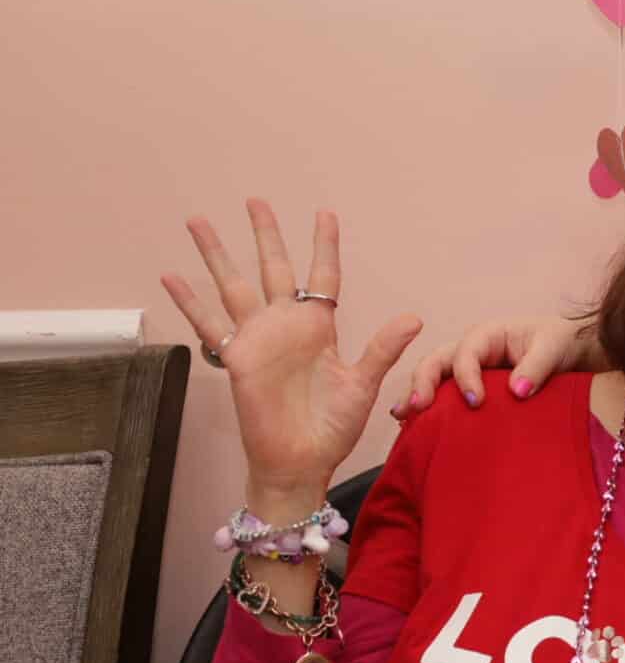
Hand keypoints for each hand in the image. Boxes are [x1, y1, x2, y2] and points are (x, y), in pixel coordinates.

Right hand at [161, 200, 421, 498]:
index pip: (323, 276)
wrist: (302, 462)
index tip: (324, 213)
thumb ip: (383, 349)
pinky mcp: (236, 359)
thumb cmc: (333, 428)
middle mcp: (286, 327)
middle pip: (273, 269)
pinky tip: (171, 276)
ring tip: (198, 221)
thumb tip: (415, 317)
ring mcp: (258, 340)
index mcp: (320, 329)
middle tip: (255, 200)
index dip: (323, 245)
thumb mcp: (363, 385)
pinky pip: (208, 323)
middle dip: (265, 236)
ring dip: (215, 254)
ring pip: (233, 285)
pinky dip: (188, 301)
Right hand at [396, 312, 591, 416]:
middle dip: (424, 383)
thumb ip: (536, 367)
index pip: (467, 353)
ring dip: (416, 396)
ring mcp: (466, 369)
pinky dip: (429, 410)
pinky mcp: (470, 388)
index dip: (466, 376)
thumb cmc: (559, 342)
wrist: (569, 351)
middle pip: (437, 361)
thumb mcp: (553, 348)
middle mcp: (470, 349)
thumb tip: (517, 392)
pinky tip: (415, 428)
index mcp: (488, 334)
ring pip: (433, 378)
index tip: (475, 402)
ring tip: (401, 418)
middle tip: (417, 408)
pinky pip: (444, 396)